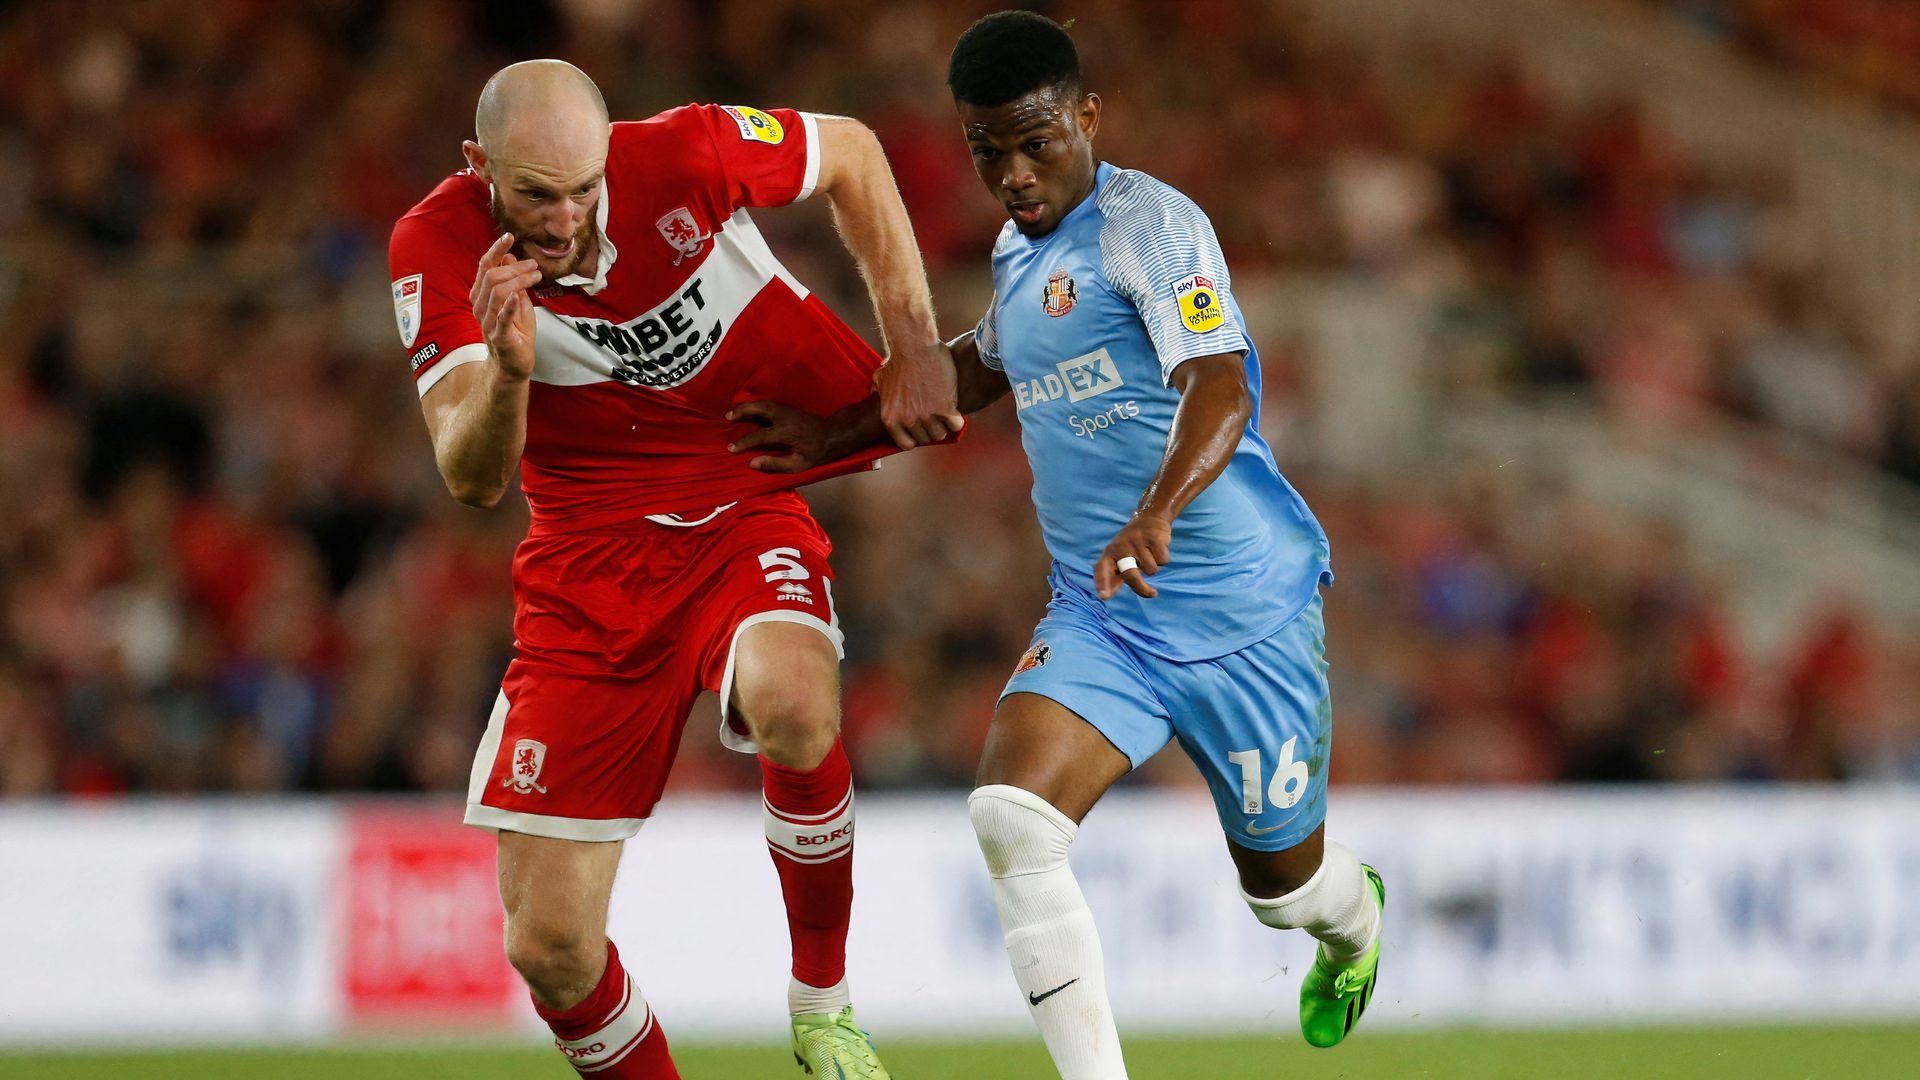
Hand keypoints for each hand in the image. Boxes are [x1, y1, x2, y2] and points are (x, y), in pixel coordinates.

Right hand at [469, 232, 540, 379]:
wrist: (514, 363)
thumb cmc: (516, 331)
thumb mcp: (517, 301)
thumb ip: (512, 281)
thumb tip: (509, 256)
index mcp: (482, 295)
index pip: (484, 266)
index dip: (496, 249)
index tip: (510, 236)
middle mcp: (480, 306)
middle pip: (493, 276)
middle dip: (516, 267)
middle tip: (534, 266)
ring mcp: (487, 321)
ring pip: (498, 292)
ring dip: (519, 280)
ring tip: (537, 276)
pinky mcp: (498, 335)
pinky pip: (501, 317)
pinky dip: (509, 305)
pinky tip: (518, 295)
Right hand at [728, 400, 832, 472]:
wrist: (833, 434)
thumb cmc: (816, 452)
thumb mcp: (798, 464)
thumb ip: (775, 464)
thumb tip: (753, 463)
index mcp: (785, 432)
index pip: (759, 436)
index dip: (744, 443)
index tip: (731, 449)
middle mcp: (784, 417)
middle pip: (758, 409)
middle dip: (741, 412)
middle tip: (727, 417)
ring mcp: (786, 410)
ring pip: (762, 403)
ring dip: (747, 406)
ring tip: (733, 412)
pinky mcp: (788, 408)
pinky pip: (767, 404)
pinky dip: (755, 405)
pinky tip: (749, 410)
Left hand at [874, 342, 963, 449]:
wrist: (915, 346)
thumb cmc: (898, 358)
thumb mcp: (881, 377)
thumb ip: (879, 389)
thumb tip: (875, 390)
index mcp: (891, 418)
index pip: (905, 444)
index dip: (914, 437)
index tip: (919, 430)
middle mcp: (908, 420)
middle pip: (925, 439)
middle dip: (930, 430)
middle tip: (934, 419)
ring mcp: (927, 416)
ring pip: (940, 434)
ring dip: (943, 425)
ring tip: (944, 415)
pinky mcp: (945, 408)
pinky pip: (956, 425)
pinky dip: (956, 419)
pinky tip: (954, 411)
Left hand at [1093, 513, 1172, 599]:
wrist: (1149, 519)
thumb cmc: (1132, 547)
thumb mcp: (1119, 559)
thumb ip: (1113, 577)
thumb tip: (1105, 596)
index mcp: (1109, 553)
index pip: (1101, 569)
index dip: (1102, 582)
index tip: (1103, 596)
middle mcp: (1120, 546)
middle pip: (1130, 575)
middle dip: (1142, 589)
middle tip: (1152, 593)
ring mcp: (1136, 540)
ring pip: (1151, 570)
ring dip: (1154, 566)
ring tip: (1150, 555)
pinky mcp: (1152, 536)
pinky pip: (1163, 560)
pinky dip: (1163, 558)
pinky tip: (1158, 549)